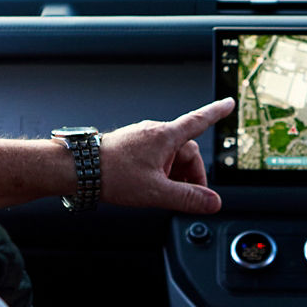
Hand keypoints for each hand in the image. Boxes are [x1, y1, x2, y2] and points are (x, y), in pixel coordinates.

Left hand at [98, 98, 233, 213]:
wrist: (77, 169)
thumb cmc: (112, 174)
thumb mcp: (156, 192)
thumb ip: (188, 198)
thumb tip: (212, 202)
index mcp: (166, 136)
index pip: (199, 121)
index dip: (217, 112)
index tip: (229, 104)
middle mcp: (155, 131)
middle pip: (187, 150)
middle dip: (191, 174)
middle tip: (187, 197)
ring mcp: (142, 137)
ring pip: (170, 156)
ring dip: (174, 175)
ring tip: (160, 193)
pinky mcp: (131, 144)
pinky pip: (155, 156)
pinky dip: (160, 171)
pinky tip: (147, 185)